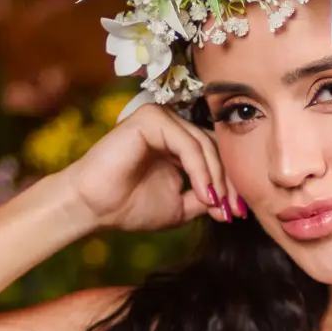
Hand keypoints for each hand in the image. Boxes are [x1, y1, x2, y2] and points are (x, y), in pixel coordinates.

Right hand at [57, 103, 244, 235]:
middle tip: (233, 209)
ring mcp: (161, 118)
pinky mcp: (151, 118)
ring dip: (215, 177)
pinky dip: (200, 169)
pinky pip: (187, 143)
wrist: (94, 208)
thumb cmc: (129, 206)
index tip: (237, 212)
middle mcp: (171, 126)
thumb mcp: (180, 207)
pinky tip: (204, 193)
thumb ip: (205, 199)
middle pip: (214, 146)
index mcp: (177, 143)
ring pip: (204, 144)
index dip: (229, 182)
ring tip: (217, 203)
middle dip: (227, 180)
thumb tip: (233, 204)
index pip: (215, 154)